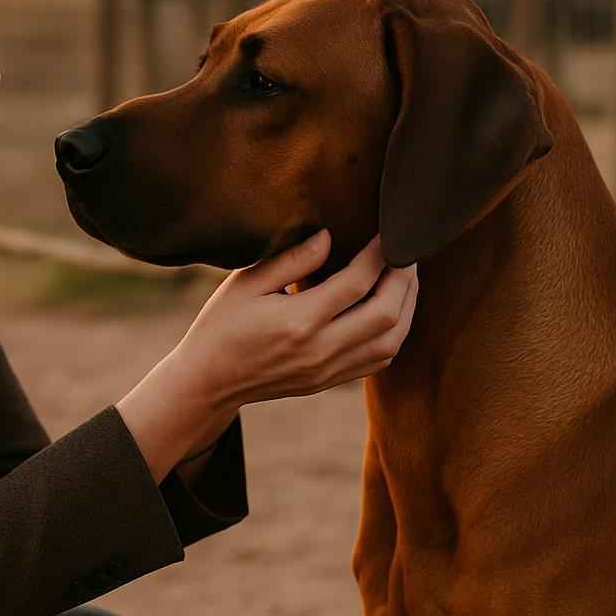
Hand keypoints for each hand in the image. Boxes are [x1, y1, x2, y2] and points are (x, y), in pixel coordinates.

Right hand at [114, 230, 417, 481]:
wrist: (208, 382)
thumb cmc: (221, 326)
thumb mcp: (245, 284)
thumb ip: (291, 260)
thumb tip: (330, 237)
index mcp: (298, 321)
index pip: (357, 283)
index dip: (379, 254)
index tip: (387, 232)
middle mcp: (320, 350)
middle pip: (386, 314)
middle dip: (403, 279)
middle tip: (406, 252)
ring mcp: (327, 371)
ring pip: (391, 341)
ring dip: (407, 307)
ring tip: (406, 278)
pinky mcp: (329, 382)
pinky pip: (378, 360)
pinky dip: (394, 332)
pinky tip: (392, 309)